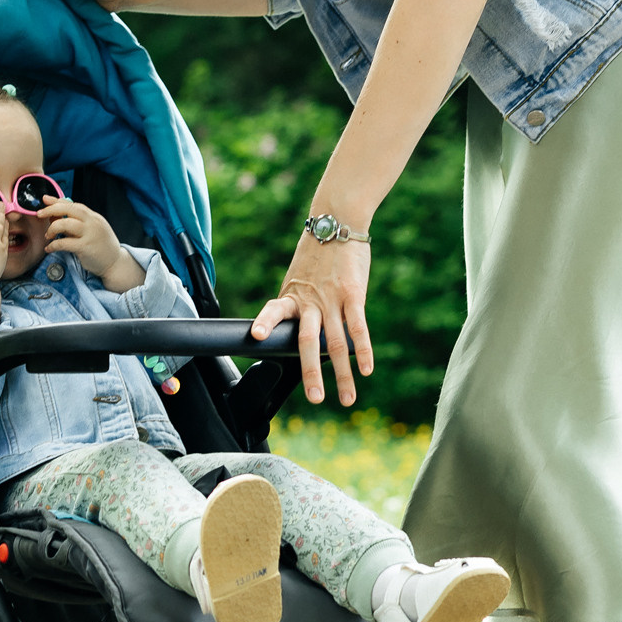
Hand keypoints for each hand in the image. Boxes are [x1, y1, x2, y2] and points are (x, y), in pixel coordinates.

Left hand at [38, 200, 134, 289]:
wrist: (115, 263)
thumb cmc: (101, 247)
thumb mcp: (92, 230)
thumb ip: (77, 223)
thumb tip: (56, 216)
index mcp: (94, 217)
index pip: (74, 204)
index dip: (58, 201)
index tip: (45, 199)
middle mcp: (93, 223)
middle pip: (69, 209)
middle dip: (51, 209)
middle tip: (39, 214)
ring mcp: (90, 235)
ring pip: (65, 224)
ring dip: (52, 228)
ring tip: (48, 236)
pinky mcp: (85, 248)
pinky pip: (64, 243)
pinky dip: (53, 245)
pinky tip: (49, 248)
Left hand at [250, 234, 373, 405]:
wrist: (338, 222)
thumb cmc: (319, 255)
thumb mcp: (299, 278)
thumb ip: (300, 305)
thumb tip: (302, 332)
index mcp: (292, 296)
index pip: (274, 311)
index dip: (265, 323)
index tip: (255, 336)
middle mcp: (310, 300)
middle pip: (307, 340)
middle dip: (311, 372)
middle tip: (315, 398)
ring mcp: (332, 298)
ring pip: (335, 342)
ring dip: (342, 373)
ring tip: (347, 399)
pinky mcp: (353, 294)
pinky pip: (358, 327)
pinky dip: (363, 350)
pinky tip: (366, 369)